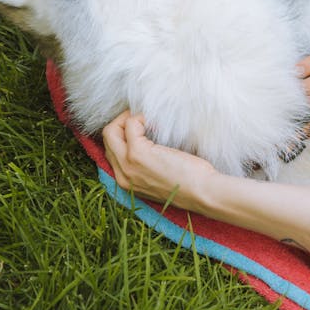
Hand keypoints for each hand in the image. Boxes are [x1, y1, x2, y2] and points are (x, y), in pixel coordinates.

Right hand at [102, 111, 217, 210]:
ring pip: (111, 130)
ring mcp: (128, 164)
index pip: (111, 151)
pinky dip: (142, 117)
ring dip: (128, 118)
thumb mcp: (161, 176)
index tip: (140, 126)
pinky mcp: (138, 153)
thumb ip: (148, 164)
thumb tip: (147, 139)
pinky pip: (131, 125)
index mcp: (126, 181)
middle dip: (121, 122)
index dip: (122, 134)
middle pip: (107, 138)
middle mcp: (122, 175)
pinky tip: (157, 123)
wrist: (202, 192)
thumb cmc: (190, 182)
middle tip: (141, 117)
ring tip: (148, 119)